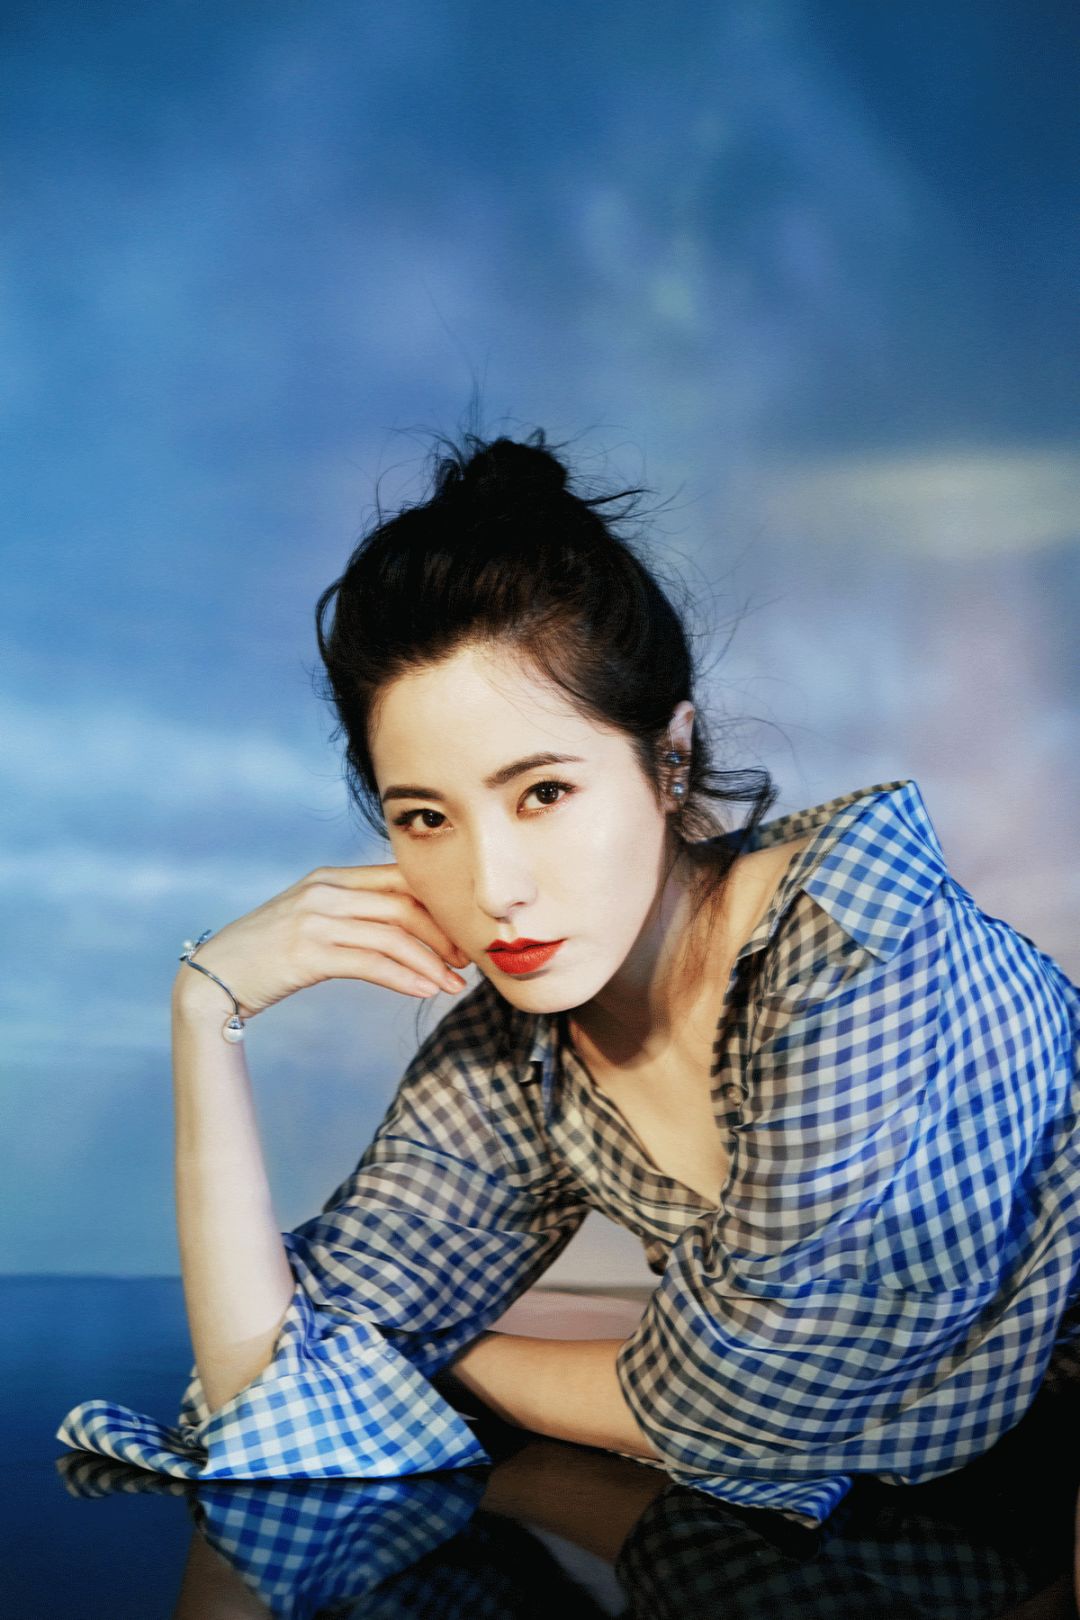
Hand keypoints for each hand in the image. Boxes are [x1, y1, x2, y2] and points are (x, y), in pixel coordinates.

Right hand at [173, 862, 470, 1021]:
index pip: (399, 879)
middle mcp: (325, 891)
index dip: (438, 904)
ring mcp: (315, 919)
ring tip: (453, 986)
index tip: (460, 932)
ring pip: (394, 935)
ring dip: (431, 963)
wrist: (212, 978)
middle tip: (466, 961)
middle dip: (443, 934)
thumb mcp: (310, 920)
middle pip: (404, 904)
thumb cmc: (267, 954)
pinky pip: (371, 962)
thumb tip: (405, 927)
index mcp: (329, 878)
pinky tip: (425, 992)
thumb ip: (350, 912)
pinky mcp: (308, 951)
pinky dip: (405, 977)